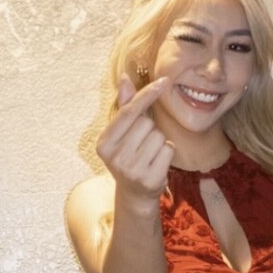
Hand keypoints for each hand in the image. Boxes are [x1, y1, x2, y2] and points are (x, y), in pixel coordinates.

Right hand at [96, 73, 175, 202]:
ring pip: (159, 136)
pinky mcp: (150, 179)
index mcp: (104, 143)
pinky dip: (167, 153)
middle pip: (146, 124)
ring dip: (159, 142)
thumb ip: (125, 106)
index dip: (147, 94)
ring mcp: (132, 170)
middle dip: (150, 130)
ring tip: (149, 155)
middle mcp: (115, 158)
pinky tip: (157, 163)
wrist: (135, 194)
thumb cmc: (130, 157)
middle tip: (142, 146)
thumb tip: (124, 78)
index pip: (129, 111)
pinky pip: (168, 149)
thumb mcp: (122, 134)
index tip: (164, 81)